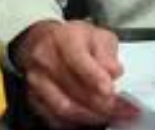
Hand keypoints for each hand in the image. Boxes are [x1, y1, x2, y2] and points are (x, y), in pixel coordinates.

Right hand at [13, 20, 137, 128]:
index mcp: (66, 39)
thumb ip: (107, 53)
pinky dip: (74, 122)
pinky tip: (91, 119)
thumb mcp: (97, 35)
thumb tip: (113, 72)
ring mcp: (38, 81)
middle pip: (72, 87)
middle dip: (99, 102)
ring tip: (109, 115)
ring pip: (62, 106)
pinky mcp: (34, 98)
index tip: (109, 89)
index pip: (78, 60)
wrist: (43, 40)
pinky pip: (53, 117)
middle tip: (120, 108)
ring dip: (89, 115)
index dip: (94, 76)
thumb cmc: (73, 37)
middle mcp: (47, 59)